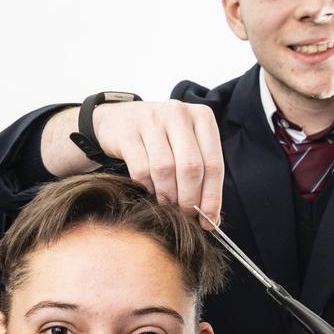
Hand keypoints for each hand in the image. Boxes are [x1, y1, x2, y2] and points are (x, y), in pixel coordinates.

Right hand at [41, 101, 223, 223]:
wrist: (119, 118)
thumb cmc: (160, 137)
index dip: (212, 196)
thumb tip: (212, 218)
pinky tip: (150, 190)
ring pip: (165, 169)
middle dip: (189, 198)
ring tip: (167, 204)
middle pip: (191, 167)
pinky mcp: (128, 132)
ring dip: (167, 195)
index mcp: (201, 117)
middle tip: (185, 214)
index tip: (209, 220)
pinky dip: (147, 187)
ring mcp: (151, 120)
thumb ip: (201, 174)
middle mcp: (179, 113)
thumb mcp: (185, 146)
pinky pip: (141, 169)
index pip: (214, 164)